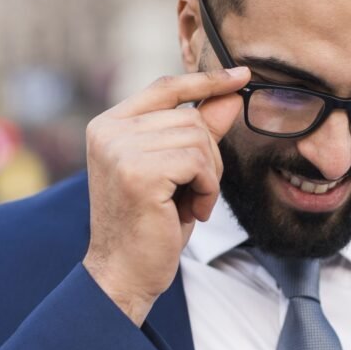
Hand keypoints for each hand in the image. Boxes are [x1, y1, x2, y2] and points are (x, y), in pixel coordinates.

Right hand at [83, 67, 249, 324]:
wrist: (125, 273)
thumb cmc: (150, 227)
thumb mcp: (178, 174)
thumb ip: (199, 133)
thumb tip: (231, 96)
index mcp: (109, 125)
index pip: (165, 88)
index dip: (205, 81)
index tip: (241, 76)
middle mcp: (108, 130)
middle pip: (190, 118)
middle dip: (209, 157)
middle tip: (197, 193)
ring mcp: (120, 149)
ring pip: (197, 139)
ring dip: (208, 177)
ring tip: (190, 204)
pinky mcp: (138, 172)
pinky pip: (198, 162)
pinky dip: (207, 189)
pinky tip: (191, 212)